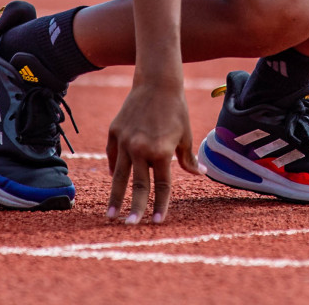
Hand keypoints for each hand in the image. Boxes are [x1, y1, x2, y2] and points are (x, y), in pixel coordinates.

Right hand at [105, 78, 201, 224]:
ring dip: (115, 197)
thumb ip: (187, 158)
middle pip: (137, 185)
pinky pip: (113, 156)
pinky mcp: (114, 132)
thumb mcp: (185, 135)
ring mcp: (125, 141)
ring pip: (119, 175)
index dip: (160, 205)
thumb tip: (198, 174)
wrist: (156, 82)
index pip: (162, 186)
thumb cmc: (175, 108)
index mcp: (161, 152)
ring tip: (110, 215)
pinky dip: (113, 168)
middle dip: (134, 208)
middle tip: (130, 226)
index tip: (157, 223)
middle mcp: (141, 149)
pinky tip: (113, 180)